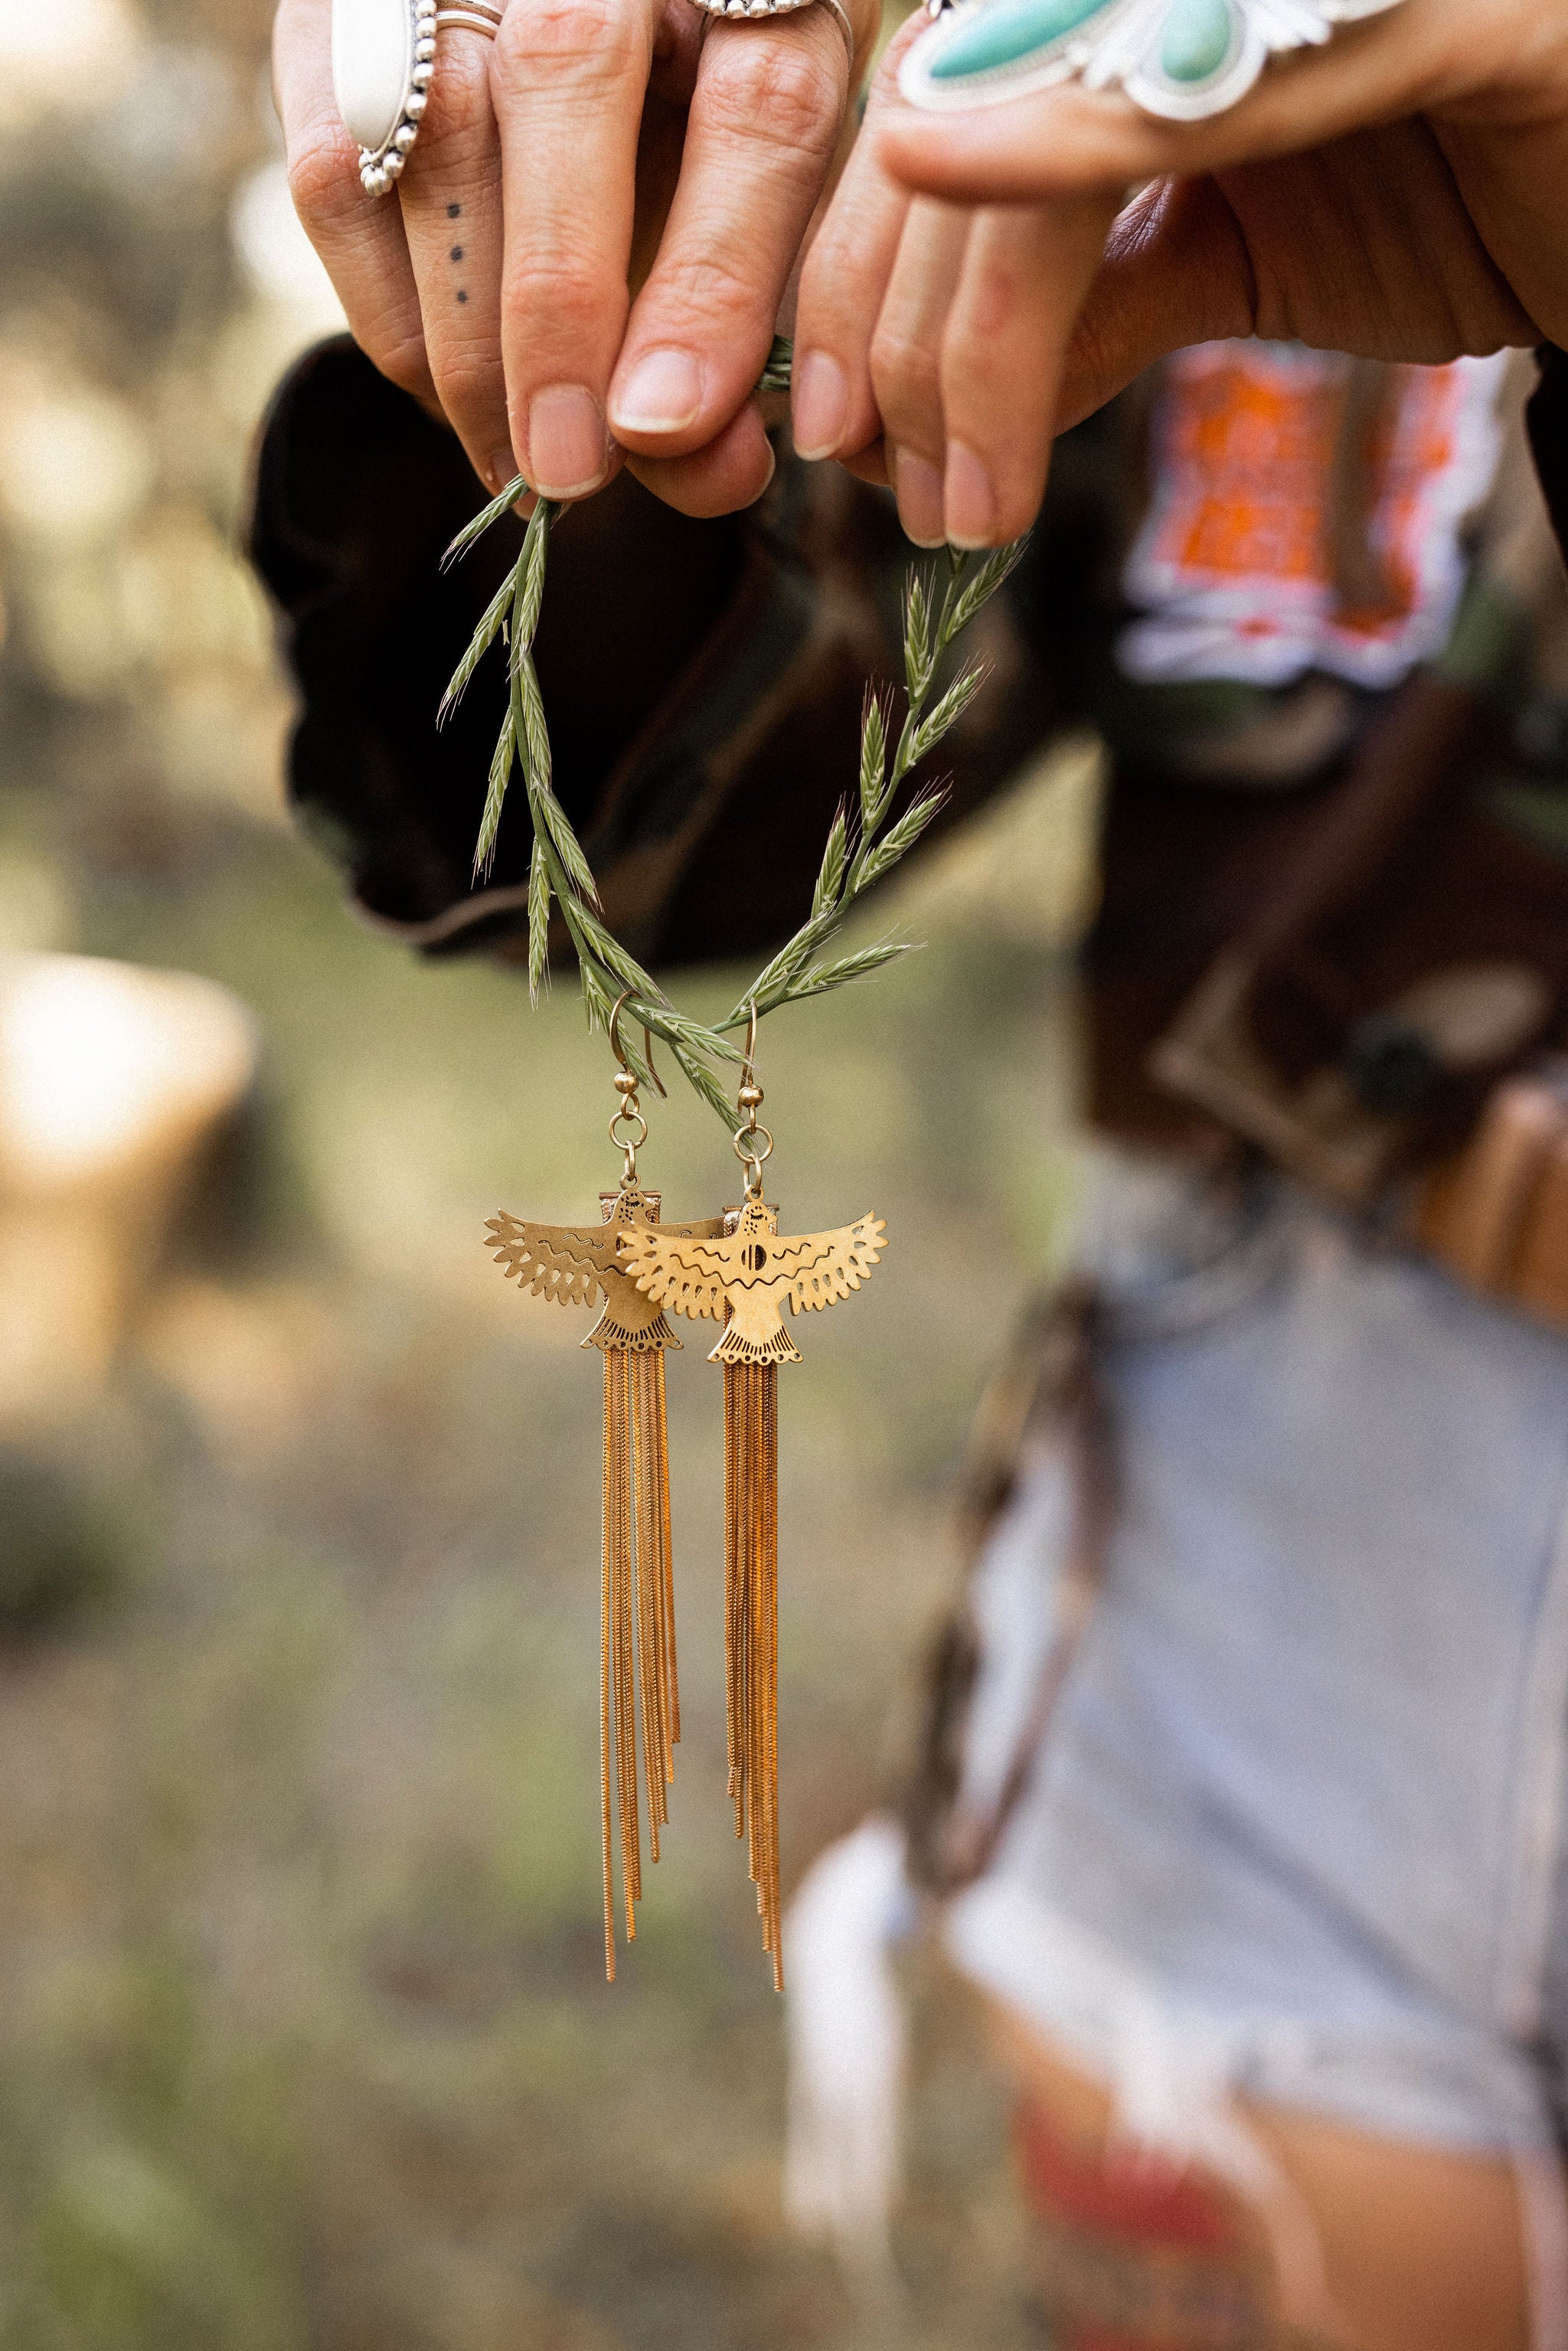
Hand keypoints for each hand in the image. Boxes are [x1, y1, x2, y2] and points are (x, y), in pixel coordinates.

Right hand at [275, 0, 874, 513]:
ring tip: (518, 468)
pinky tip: (458, 405)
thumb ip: (737, 335)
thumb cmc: (695, 153)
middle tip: (569, 471)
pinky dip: (397, 324)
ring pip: (439, 134)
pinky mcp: (339, 23)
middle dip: (563, 310)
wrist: (552, 42)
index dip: (714, 280)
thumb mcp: (748, 227)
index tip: (670, 425)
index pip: (759, 106)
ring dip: (473, 345)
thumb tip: (712, 472)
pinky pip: (339, 183)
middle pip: (569, 77)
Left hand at [792, 0, 1567, 547]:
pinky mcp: (1410, 0)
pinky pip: (1192, 82)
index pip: (942, 103)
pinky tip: (945, 172)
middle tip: (895, 492)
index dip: (861, 271)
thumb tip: (938, 415)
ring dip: (975, 327)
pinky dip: (1061, 136)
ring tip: (962, 499)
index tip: (842, 434)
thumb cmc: (1455, 200)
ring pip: (1048, 117)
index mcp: (1140, 3)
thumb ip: (1093, 297)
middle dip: (897, 326)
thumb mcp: (1235, 260)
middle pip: (958, 104)